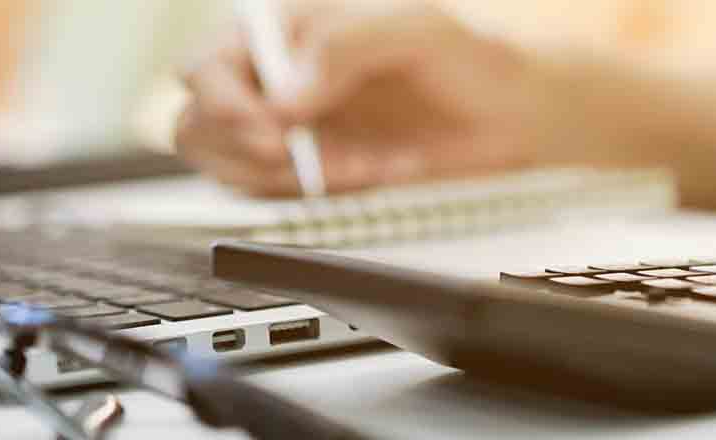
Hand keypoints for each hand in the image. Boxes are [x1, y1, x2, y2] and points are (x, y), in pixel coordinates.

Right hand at [176, 1, 553, 195]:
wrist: (518, 116)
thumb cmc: (476, 57)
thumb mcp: (422, 29)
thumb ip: (351, 42)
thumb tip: (287, 93)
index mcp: (290, 26)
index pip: (209, 61)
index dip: (224, 100)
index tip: (273, 127)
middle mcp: (280, 74)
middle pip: (198, 116)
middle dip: (238, 145)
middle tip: (297, 155)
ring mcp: (295, 124)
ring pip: (226, 160)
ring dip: (277, 175)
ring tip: (347, 163)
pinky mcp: (318, 166)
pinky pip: (277, 191)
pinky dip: (316, 192)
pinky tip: (367, 172)